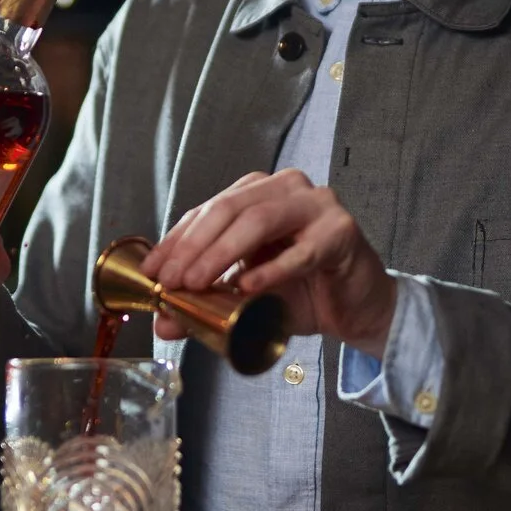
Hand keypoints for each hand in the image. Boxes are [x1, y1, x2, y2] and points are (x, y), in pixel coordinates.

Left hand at [139, 169, 396, 356]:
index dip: (176, 239)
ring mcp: (317, 205)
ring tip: (198, 283)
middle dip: (194, 246)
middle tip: (172, 281)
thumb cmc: (304, 291)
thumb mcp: (247, 298)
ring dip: (223, 253)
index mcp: (259, 193)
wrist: (357, 308)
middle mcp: (287, 188)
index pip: (208, 210)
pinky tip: (247, 287)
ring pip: (260, 220)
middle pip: (229, 209)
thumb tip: (163, 322)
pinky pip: (301, 251)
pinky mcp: (341, 232)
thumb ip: (207, 304)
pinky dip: (271, 270)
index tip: (153, 270)